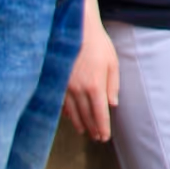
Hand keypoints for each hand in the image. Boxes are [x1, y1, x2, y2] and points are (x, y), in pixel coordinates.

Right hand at [63, 7, 117, 142]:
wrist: (76, 30)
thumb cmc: (98, 45)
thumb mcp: (113, 63)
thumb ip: (113, 86)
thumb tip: (112, 105)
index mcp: (95, 86)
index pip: (99, 113)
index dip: (102, 127)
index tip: (105, 137)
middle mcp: (78, 90)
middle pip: (86, 116)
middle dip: (92, 129)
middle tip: (97, 138)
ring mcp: (65, 87)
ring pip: (72, 112)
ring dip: (79, 124)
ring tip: (84, 132)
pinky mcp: (57, 83)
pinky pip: (61, 103)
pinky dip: (66, 113)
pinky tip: (70, 118)